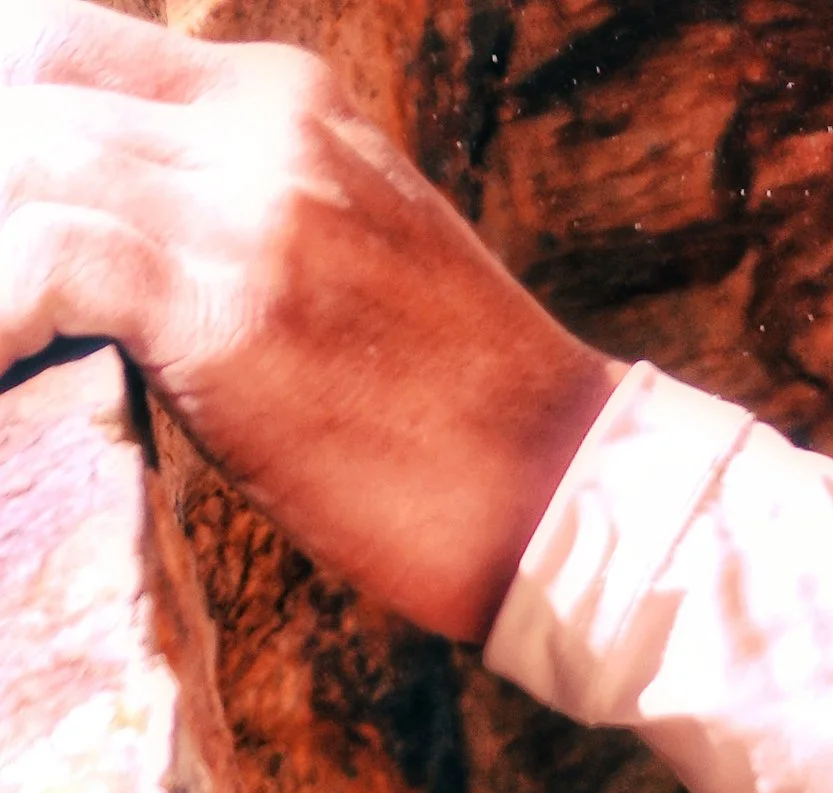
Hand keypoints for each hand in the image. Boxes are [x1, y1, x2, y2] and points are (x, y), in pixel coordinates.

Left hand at [0, 0, 620, 640]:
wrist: (572, 504)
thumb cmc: (465, 429)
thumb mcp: (354, 264)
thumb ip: (244, 221)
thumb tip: (128, 262)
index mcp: (283, 101)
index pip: (71, 38)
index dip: (2, 109)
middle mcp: (258, 125)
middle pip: (25, 73)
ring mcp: (244, 208)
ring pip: (17, 157)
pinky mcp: (225, 307)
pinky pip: (37, 264)